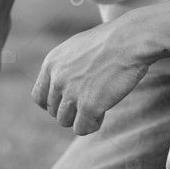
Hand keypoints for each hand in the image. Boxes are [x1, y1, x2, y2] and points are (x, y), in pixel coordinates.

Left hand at [31, 20, 149, 134]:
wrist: (130, 40)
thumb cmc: (111, 41)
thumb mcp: (77, 47)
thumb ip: (65, 66)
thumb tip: (62, 86)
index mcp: (51, 63)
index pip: (39, 97)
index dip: (53, 104)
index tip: (68, 103)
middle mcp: (57, 78)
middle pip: (53, 111)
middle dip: (71, 110)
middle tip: (90, 101)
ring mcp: (72, 93)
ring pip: (64, 121)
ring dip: (81, 118)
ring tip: (98, 106)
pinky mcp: (88, 105)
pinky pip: (82, 128)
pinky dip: (92, 124)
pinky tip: (103, 113)